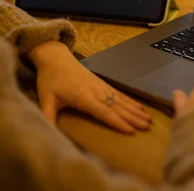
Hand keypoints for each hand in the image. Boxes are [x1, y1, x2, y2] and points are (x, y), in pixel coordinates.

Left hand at [28, 41, 151, 133]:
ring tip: (148, 119)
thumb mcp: (45, 100)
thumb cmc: (50, 79)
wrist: (55, 57)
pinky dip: (130, 101)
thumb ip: (48, 118)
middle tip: (147, 126)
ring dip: (135, 110)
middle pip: (117, 106)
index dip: (117, 122)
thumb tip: (47, 135)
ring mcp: (101, 86)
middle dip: (133, 117)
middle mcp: (96, 92)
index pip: (103, 112)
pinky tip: (139, 106)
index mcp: (83, 97)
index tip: (130, 130)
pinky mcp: (102, 83)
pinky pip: (119, 93)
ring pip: (121, 100)